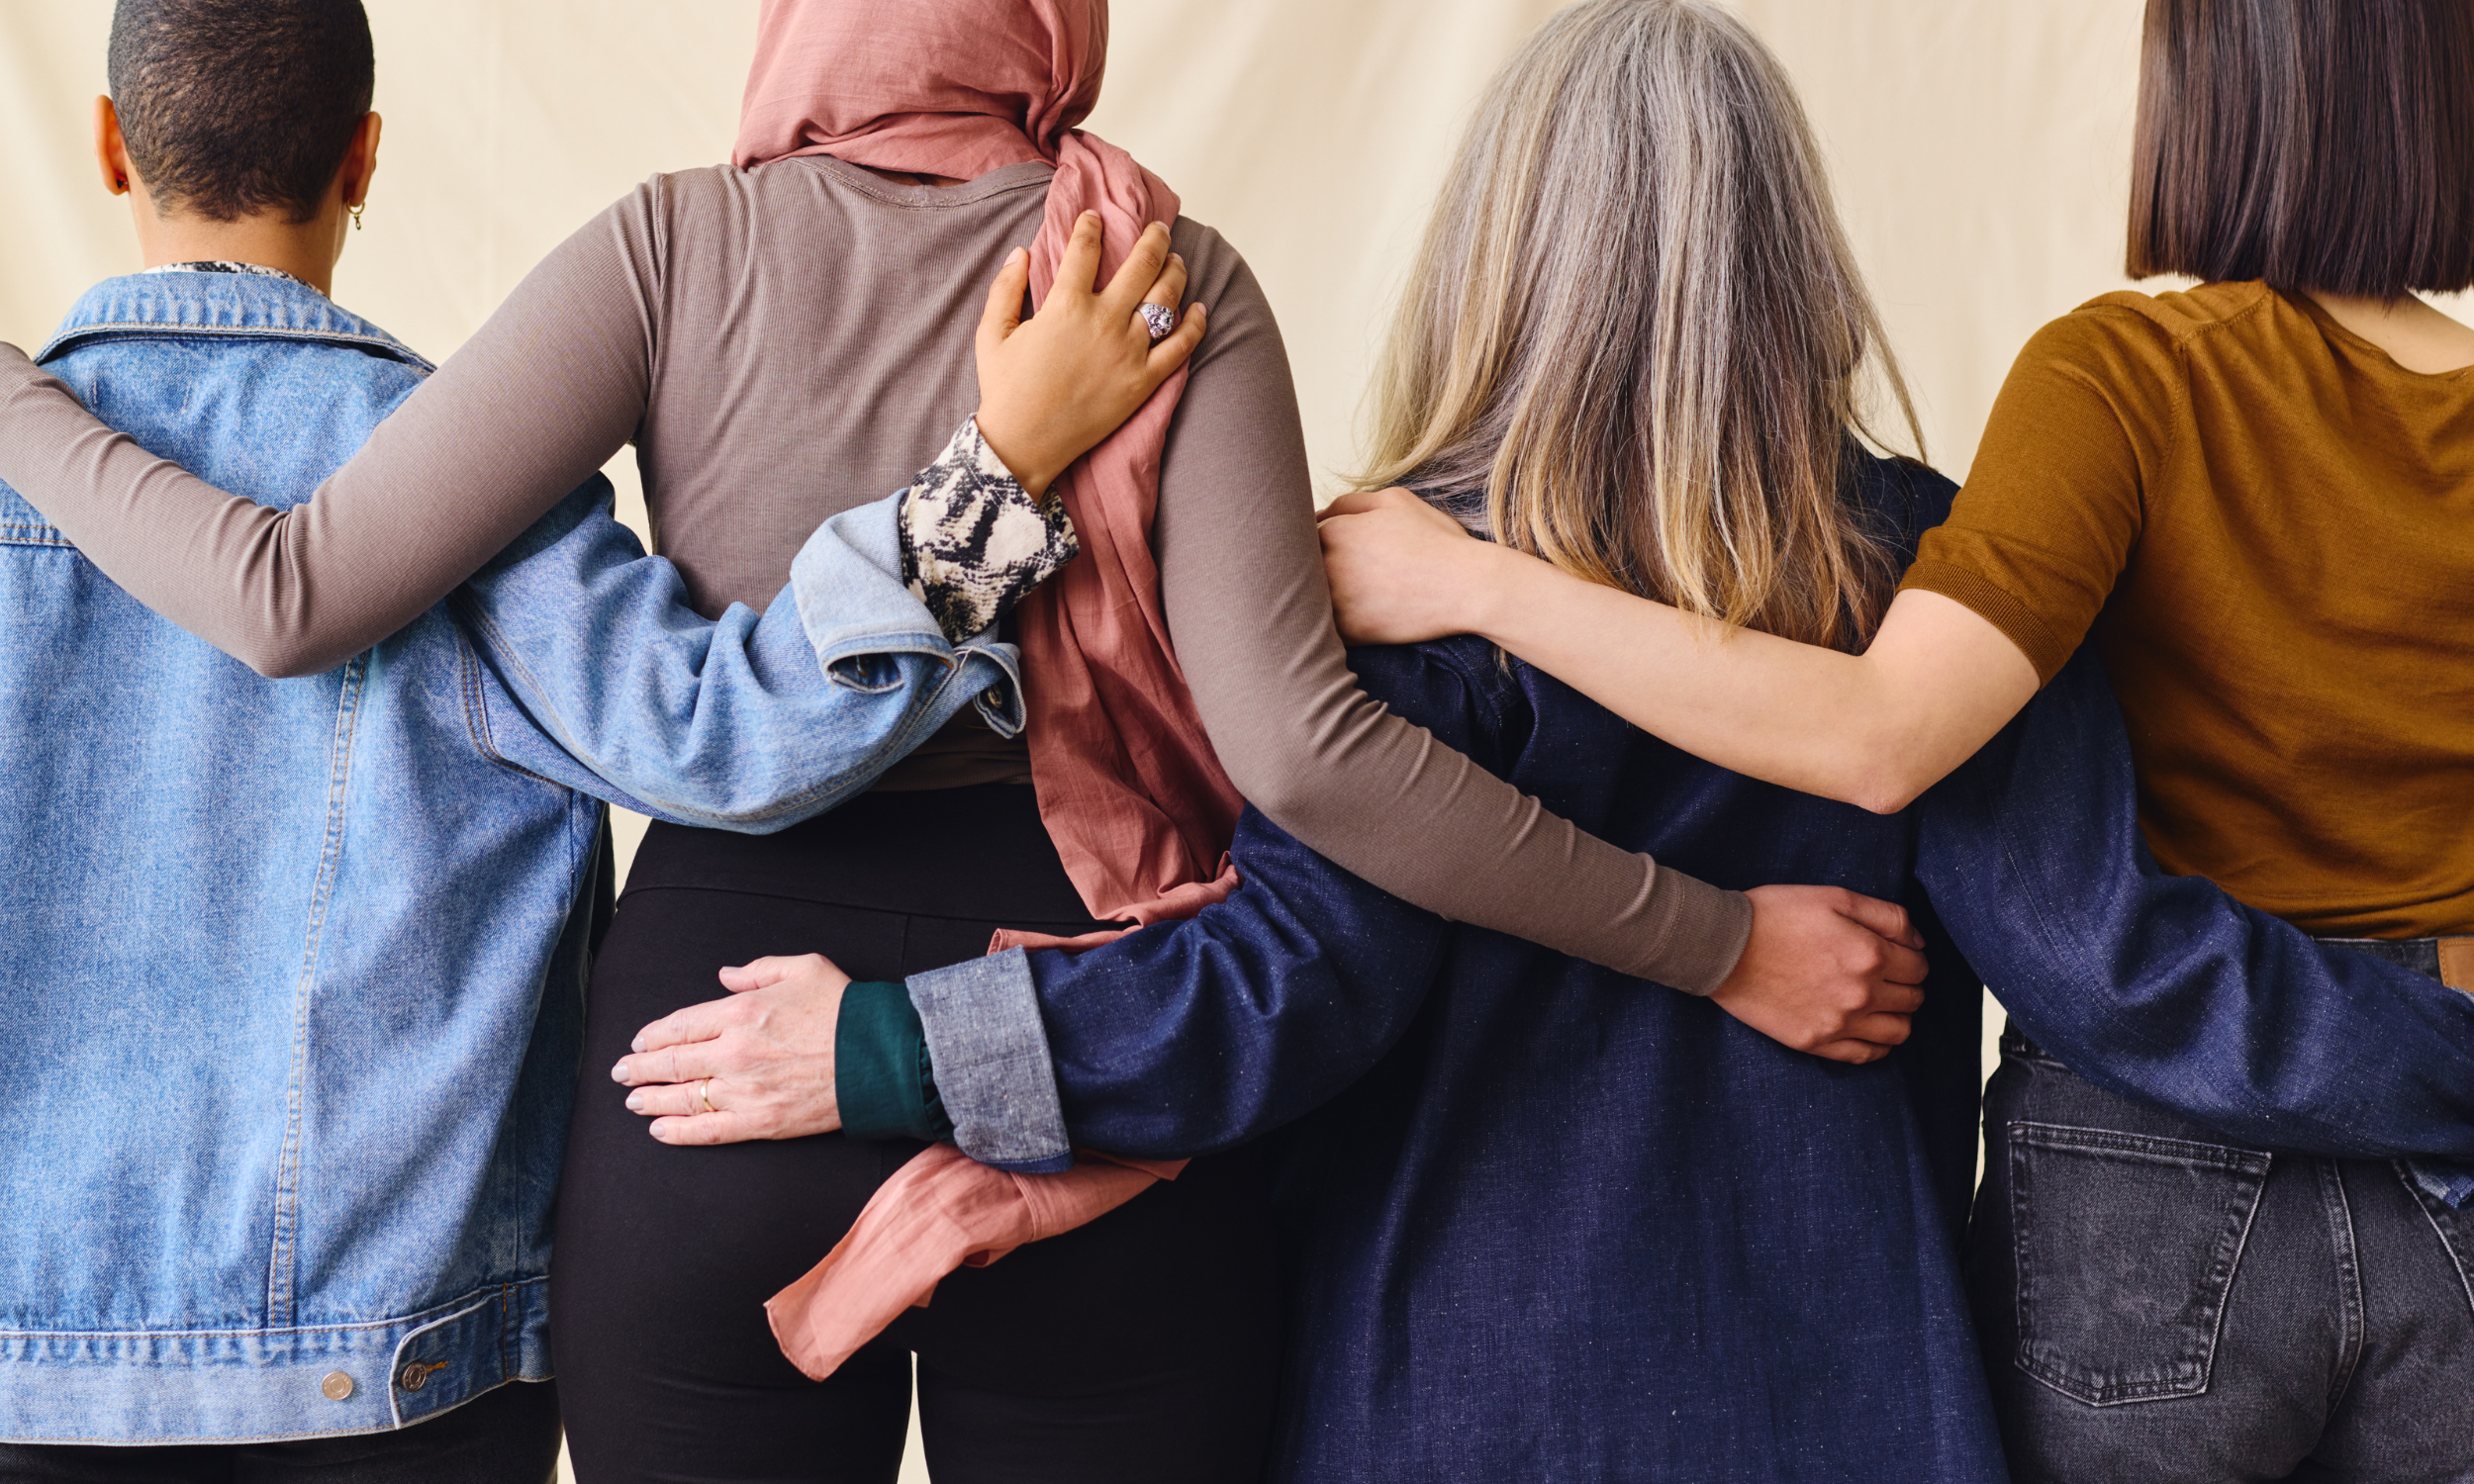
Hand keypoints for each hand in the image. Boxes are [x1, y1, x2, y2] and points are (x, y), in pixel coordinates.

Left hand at [609, 952, 852, 1144]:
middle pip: (670, 1063)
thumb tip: (725, 976)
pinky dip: (678, 1132)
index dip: (652, 1035)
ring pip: (682, 1098)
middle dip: (638, 1067)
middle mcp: (734, 1053)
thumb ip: (757, 971)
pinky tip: (659, 1130)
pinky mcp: (761, 1122)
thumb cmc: (844, 1009)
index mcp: (740, 1013)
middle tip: (620, 1071)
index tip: (640, 1040)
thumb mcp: (802, 968)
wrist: (881, 1057)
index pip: (678, 1026)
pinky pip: (708, 1130)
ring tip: (631, 1101)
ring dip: (649, 1099)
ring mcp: (745, 1091)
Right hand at [973, 213, 1206, 496]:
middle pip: (1141, 265)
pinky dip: (1194, 324)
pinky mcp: (1143, 381)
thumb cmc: (1004, 389)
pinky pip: (1180, 347)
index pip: (1085, 249)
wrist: (1024, 444)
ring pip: (1165, 299)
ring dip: (1175, 272)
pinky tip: (1198, 309)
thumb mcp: (992, 333)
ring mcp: (1129, 351)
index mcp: (1065, 304)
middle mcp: (1104, 321)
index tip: (1095, 218)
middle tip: (1158, 229)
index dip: (1091, 227)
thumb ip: (1005, 288)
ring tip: (1177, 261)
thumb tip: (1020, 251)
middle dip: (1153, 239)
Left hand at [1316, 486, 1499, 644]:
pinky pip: (1321, 628)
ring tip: (1331, 598)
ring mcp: (1334, 601)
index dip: (1305, 541)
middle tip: (1322, 574)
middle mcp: (1326, 564)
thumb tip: (1324, 512)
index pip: (1298, 535)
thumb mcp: (1397, 501)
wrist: (1465, 587)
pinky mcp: (1347, 632)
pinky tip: (1342, 619)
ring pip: (1304, 600)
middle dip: (1303, 569)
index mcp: (1333, 529)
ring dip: (1310, 598)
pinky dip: (1325, 625)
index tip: (1319, 549)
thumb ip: (1352, 502)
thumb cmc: (1435, 540)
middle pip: (1296, 568)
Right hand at [1709, 885, 1927, 1063]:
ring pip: (1898, 1032)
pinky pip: (1866, 1056)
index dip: (1913, 957)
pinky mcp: (1815, 1042)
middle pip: (1913, 999)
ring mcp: (1839, 1023)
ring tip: (1882, 1003)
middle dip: (1908, 985)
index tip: (1898, 953)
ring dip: (1899, 1016)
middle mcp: (1861, 994)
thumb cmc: (1775, 915)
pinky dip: (1878, 1045)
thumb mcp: (1834, 897)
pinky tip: (1868, 1029)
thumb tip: (1918, 941)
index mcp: (1870, 955)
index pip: (1919, 966)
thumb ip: (1887, 916)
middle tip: (1890, 975)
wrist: (1723, 947)